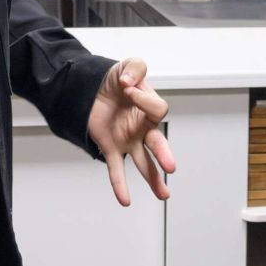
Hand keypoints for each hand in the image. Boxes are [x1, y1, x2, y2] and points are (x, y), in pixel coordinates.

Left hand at [87, 58, 175, 206]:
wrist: (94, 89)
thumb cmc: (117, 79)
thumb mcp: (129, 65)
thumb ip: (135, 67)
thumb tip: (128, 83)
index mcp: (150, 108)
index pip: (157, 110)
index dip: (143, 99)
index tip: (126, 87)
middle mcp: (143, 128)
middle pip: (158, 143)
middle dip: (164, 155)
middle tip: (171, 167)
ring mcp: (129, 140)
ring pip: (144, 163)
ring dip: (153, 179)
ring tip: (164, 196)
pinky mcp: (111, 148)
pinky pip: (116, 169)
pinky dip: (120, 185)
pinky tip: (125, 201)